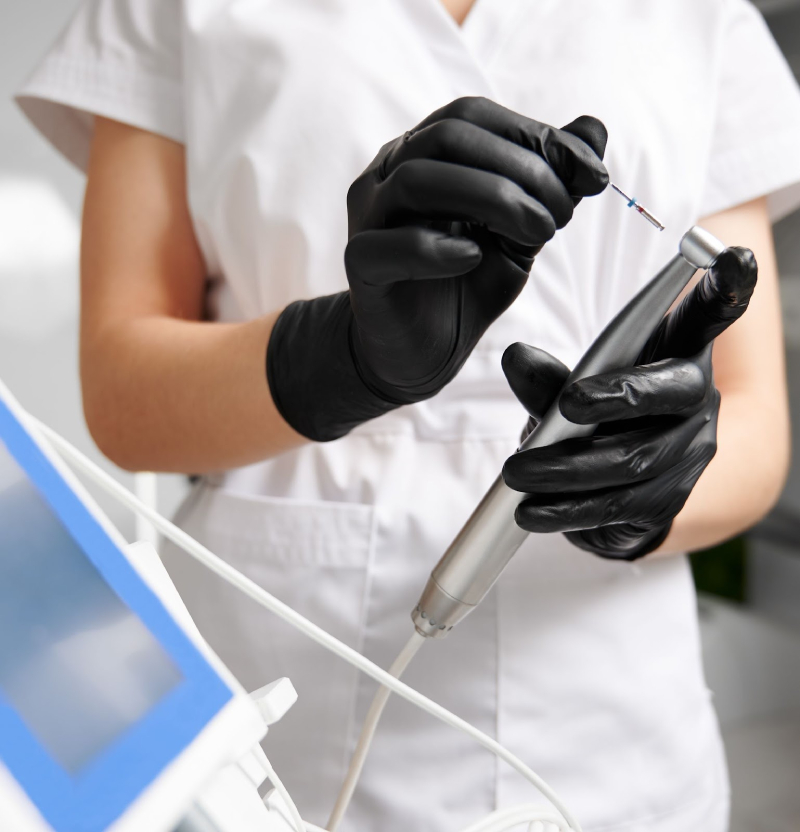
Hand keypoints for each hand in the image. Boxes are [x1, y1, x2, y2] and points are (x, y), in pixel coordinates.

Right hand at [267, 98, 607, 441]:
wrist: (426, 350)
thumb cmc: (468, 284)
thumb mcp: (523, 232)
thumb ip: (552, 184)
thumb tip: (594, 131)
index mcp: (427, 154)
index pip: (475, 117)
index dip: (538, 136)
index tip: (593, 176)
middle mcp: (390, 173)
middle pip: (447, 136)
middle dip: (520, 169)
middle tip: (562, 215)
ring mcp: (369, 218)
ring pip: (417, 179)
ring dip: (491, 198)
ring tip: (536, 234)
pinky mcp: (360, 267)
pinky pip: (385, 245)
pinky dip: (435, 248)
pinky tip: (473, 258)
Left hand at [501, 247, 757, 559]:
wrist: (623, 491)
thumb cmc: (598, 421)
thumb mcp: (570, 392)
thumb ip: (545, 378)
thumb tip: (516, 356)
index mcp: (676, 354)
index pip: (706, 317)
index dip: (725, 288)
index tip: (733, 256)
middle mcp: (695, 401)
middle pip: (669, 393)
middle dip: (616, 398)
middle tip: (567, 405)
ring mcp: (688, 454)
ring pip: (634, 460)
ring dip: (568, 469)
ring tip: (516, 473)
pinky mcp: (669, 502)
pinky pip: (618, 507)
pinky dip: (569, 510)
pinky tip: (530, 511)